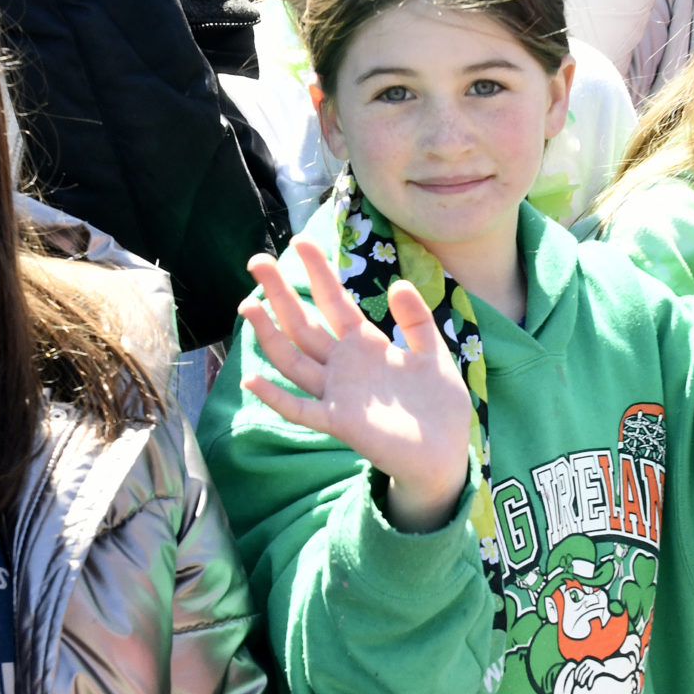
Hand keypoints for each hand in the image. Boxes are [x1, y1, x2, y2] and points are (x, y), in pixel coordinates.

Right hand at [240, 237, 474, 529]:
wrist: (445, 453)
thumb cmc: (439, 405)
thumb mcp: (432, 353)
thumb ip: (416, 320)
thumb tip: (396, 283)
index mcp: (366, 345)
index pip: (334, 301)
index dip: (318, 272)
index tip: (300, 240)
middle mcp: (344, 365)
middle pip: (304, 324)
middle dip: (280, 294)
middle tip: (257, 261)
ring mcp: (338, 393)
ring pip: (293, 360)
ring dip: (269, 335)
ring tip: (248, 305)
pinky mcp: (340, 422)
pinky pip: (301, 410)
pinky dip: (276, 397)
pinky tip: (252, 380)